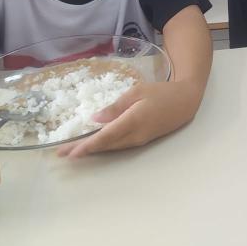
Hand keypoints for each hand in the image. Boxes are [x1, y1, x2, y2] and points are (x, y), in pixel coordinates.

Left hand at [57, 81, 197, 158]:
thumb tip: (95, 119)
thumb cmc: (161, 92)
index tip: (69, 152)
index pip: (105, 136)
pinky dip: (104, 146)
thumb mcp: (137, 91)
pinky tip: (94, 144)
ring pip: (111, 148)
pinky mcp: (142, 140)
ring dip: (92, 150)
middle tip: (61, 153)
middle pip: (105, 146)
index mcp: (133, 121)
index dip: (86, 146)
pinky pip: (119, 146)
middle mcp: (135, 135)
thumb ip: (116, 106)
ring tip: (73, 150)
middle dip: (83, 150)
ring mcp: (139, 140)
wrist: (185, 101)